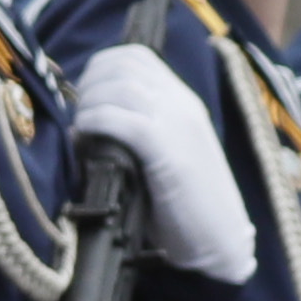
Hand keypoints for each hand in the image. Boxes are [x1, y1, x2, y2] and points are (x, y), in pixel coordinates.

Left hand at [70, 42, 251, 283]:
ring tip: (82, 129)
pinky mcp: (169, 154)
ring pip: (122, 86)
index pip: (135, 56)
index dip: (100, 68)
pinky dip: (97, 121)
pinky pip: (124, 120)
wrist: (221, 243)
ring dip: (91, 103)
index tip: (85, 97)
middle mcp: (181, 104)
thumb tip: (80, 125)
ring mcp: (178, 126)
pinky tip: (87, 137)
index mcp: (182, 101)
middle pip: (124, 63)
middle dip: (90, 82)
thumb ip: (133, 133)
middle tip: (80, 114)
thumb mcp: (161, 156)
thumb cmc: (184, 208)